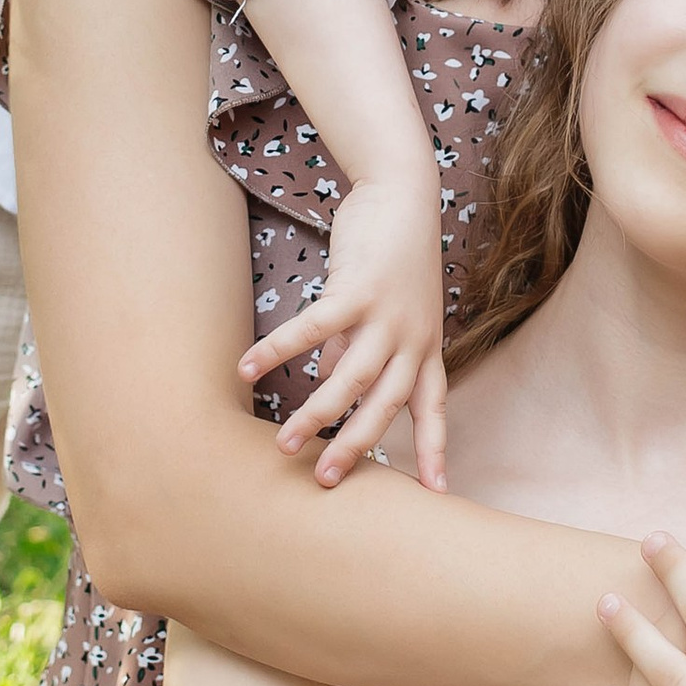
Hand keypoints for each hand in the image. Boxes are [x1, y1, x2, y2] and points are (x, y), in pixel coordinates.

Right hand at [238, 168, 447, 487]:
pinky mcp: (358, 289)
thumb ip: (359, 350)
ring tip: (284, 444)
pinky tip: (248, 368)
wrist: (404, 194)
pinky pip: (314, 329)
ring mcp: (387, 315)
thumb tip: (329, 386)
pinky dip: (280, 350)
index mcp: (426, 347)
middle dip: (357, 446)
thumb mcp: (387, 311)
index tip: (437, 492)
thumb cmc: (394, 255)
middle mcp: (413, 338)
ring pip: (350, 378)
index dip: (434, 449)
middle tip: (325, 482)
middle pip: (386, 405)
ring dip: (316, 413)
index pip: (432, 407)